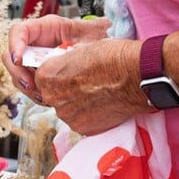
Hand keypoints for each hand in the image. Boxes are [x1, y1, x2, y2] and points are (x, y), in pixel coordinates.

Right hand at [3, 15, 110, 103]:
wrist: (95, 56)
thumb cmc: (92, 41)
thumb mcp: (92, 33)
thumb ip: (95, 28)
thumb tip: (105, 23)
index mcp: (43, 28)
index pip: (18, 32)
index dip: (14, 45)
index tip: (19, 60)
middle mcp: (33, 44)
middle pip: (10, 56)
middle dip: (17, 72)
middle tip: (29, 84)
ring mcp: (32, 61)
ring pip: (17, 74)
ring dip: (25, 86)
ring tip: (41, 95)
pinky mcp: (36, 75)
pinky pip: (27, 85)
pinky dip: (33, 93)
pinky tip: (46, 98)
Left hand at [32, 38, 148, 135]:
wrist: (136, 76)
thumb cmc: (112, 57)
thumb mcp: (82, 49)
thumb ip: (67, 62)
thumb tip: (67, 65)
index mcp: (47, 76)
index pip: (42, 77)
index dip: (57, 74)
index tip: (70, 73)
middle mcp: (52, 98)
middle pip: (53, 95)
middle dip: (66, 90)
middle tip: (85, 84)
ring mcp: (67, 116)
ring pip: (67, 109)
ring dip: (78, 104)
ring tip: (98, 94)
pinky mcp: (83, 128)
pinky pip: (81, 121)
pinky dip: (90, 115)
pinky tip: (103, 104)